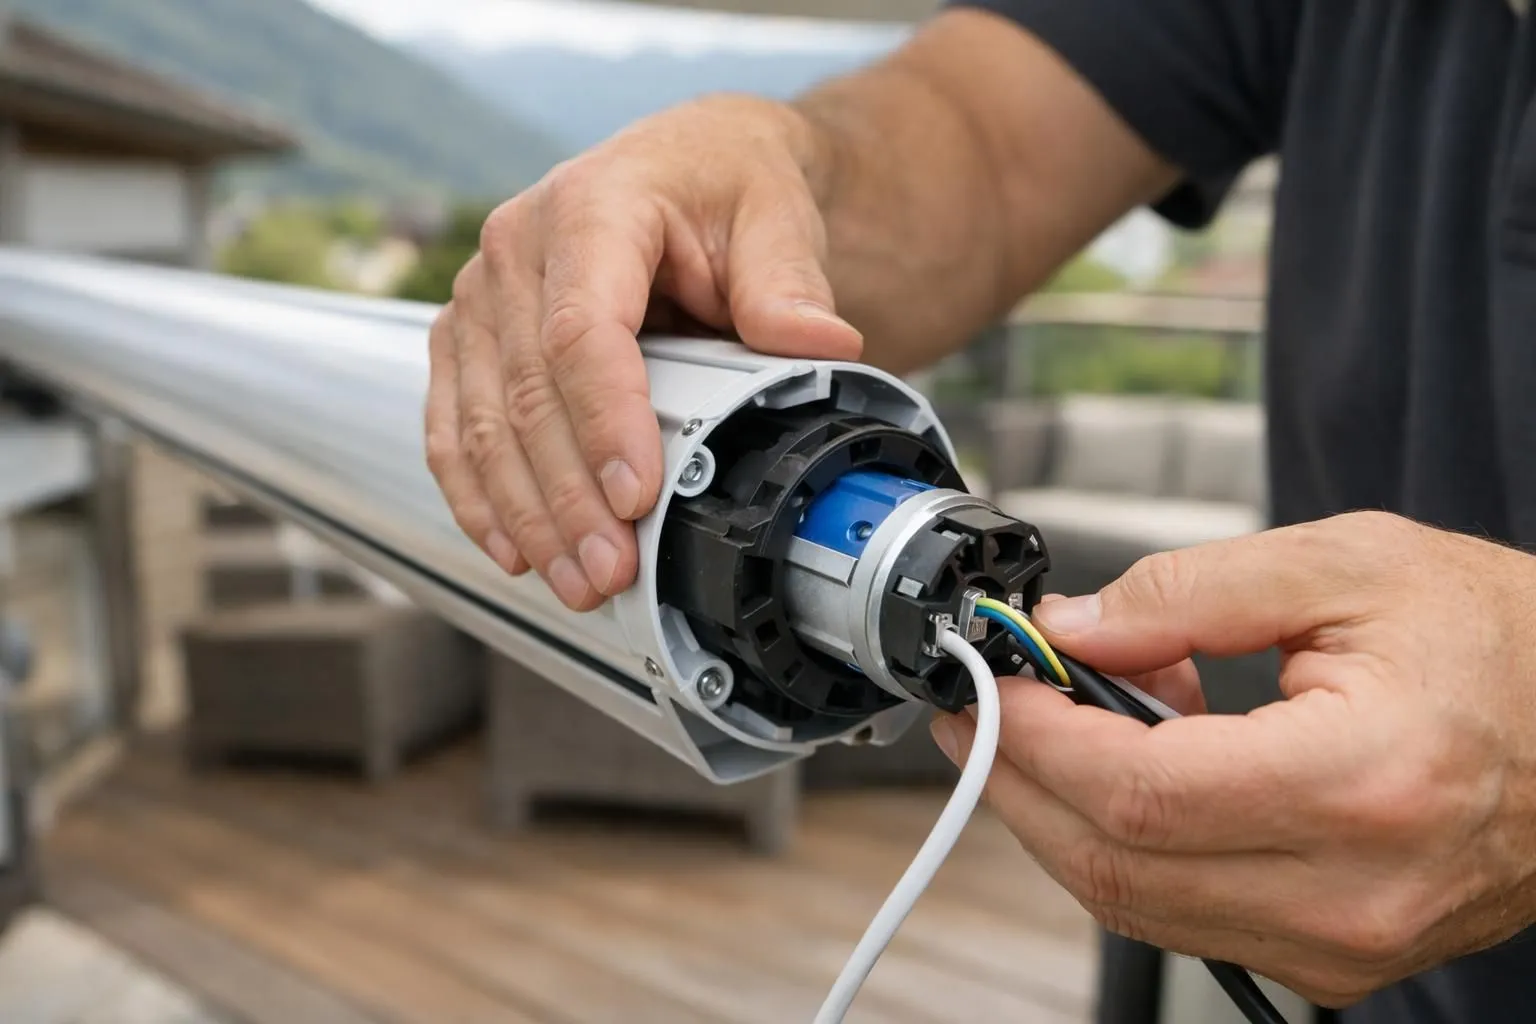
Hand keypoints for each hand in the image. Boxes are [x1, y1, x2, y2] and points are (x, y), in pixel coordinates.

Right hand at [425, 96, 861, 609]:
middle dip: (569, 497)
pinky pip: (453, 425)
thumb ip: (788, 279)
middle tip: (609, 570)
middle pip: (526, 392)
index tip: (637, 496)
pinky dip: (479, 494)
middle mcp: (515, 249)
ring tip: (575, 581)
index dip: (604, 422)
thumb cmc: (725, 181)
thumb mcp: (774, 210)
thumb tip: (820, 343)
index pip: (582, 331)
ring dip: (525, 514)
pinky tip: (513, 549)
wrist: (689, 164)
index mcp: (588, 208)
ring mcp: (482, 296)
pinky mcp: (469, 336)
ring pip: (482, 422)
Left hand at [931, 511, 1535, 1006]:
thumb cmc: (1505, 643)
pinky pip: (1184, 915)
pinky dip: (1132, 844)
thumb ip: (1193, 590)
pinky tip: (1143, 765)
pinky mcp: (1336, 958)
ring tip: (1080, 715)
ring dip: (1069, 812)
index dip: (1035, 737)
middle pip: (1114, 865)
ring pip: (1136, 903)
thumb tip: (1076, 626)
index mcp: (1361, 784)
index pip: (1135, 791)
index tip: (988, 685)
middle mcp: (1352, 892)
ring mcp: (1344, 944)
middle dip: (1020, 780)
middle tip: (983, 708)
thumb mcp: (1349, 567)